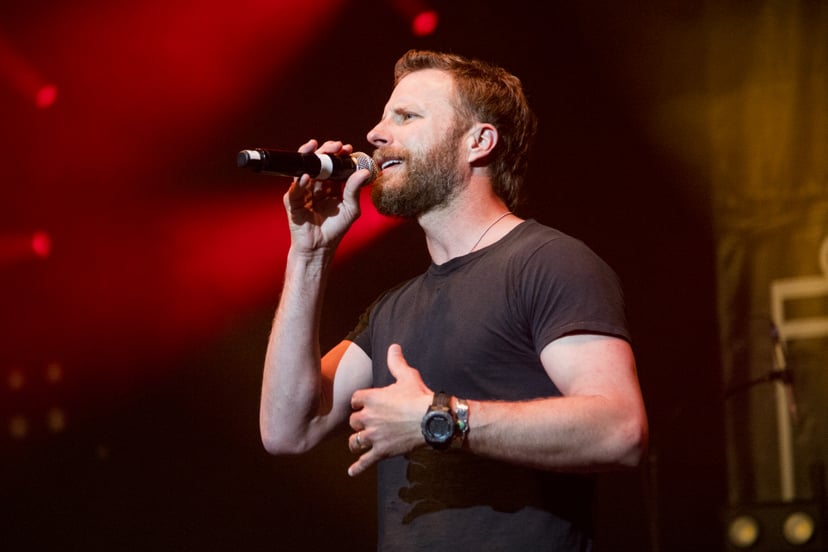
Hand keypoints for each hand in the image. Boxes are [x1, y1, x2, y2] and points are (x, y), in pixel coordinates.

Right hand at [283, 139, 373, 252]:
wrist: (320, 248)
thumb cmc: (335, 229)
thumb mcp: (350, 209)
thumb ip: (354, 190)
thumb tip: (364, 171)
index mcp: (330, 185)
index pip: (333, 165)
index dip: (339, 155)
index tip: (348, 148)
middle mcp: (315, 185)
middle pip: (318, 162)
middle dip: (326, 151)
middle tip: (336, 146)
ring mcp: (302, 191)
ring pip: (304, 169)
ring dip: (310, 158)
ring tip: (316, 149)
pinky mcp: (292, 201)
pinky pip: (295, 188)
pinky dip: (300, 181)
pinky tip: (306, 176)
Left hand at [347, 344, 433, 476]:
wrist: (432, 419)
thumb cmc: (419, 396)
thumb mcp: (407, 376)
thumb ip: (396, 362)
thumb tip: (393, 346)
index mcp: (371, 398)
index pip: (354, 400)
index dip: (359, 402)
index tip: (363, 403)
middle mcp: (368, 417)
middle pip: (353, 421)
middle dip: (359, 422)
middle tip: (366, 423)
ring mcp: (374, 436)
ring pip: (355, 441)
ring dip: (356, 442)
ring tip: (358, 443)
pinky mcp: (382, 451)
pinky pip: (365, 461)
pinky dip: (358, 467)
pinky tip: (352, 472)